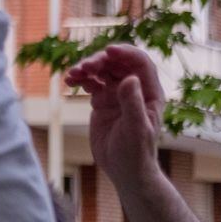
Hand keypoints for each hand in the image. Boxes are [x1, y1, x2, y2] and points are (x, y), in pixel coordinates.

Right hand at [67, 45, 164, 190]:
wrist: (124, 171)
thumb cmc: (136, 153)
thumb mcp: (135, 128)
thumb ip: (132, 102)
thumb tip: (129, 78)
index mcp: (150, 93)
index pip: (140, 63)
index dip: (125, 53)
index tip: (107, 51)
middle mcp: (135, 90)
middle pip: (117, 63)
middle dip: (99, 61)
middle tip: (83, 68)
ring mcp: (117, 95)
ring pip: (102, 71)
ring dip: (87, 68)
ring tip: (72, 74)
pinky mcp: (102, 102)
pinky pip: (91, 83)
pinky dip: (80, 79)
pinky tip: (70, 81)